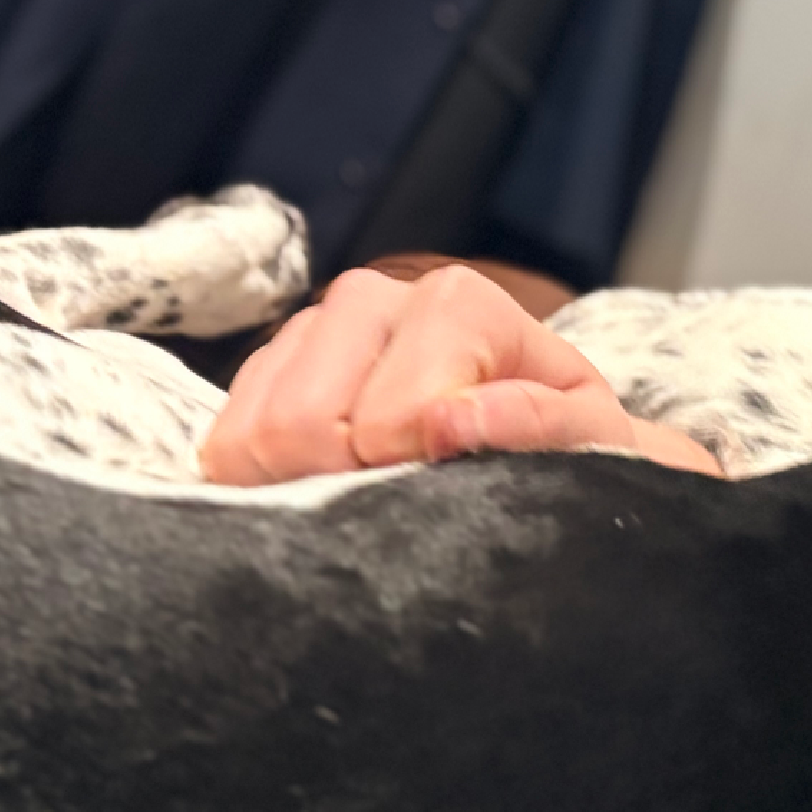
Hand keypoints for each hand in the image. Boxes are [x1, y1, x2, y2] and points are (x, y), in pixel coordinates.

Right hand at [200, 265, 721, 484]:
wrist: (545, 437)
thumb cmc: (570, 441)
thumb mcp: (589, 439)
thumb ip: (540, 425)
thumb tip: (451, 420)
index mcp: (456, 303)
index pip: (388, 419)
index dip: (410, 479)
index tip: (452, 497)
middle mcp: (371, 299)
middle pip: (298, 424)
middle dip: (339, 490)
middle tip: (397, 513)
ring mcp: (310, 332)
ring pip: (249, 437)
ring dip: (295, 492)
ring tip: (367, 501)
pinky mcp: (266, 373)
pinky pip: (222, 446)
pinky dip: (263, 487)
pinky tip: (326, 490)